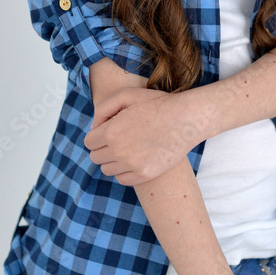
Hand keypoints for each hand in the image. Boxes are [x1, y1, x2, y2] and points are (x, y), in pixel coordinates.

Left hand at [83, 86, 204, 184]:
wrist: (186, 119)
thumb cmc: (157, 104)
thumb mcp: (127, 95)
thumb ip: (103, 108)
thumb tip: (94, 127)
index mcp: (111, 132)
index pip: (89, 142)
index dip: (97, 135)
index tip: (109, 130)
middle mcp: (119, 151)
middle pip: (95, 157)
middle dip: (103, 147)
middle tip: (119, 139)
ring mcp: (132, 165)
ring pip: (107, 170)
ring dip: (113, 160)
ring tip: (128, 148)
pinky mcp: (145, 174)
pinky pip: (122, 179)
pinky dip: (124, 171)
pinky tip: (134, 159)